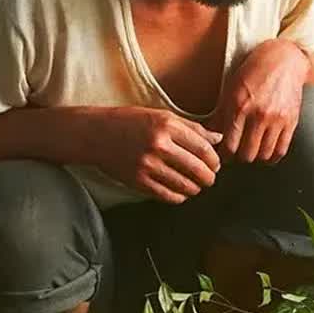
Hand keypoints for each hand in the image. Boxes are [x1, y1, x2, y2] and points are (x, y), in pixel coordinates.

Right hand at [92, 107, 221, 203]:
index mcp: (167, 125)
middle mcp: (159, 145)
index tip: (216, 164)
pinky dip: (179, 197)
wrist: (96, 134)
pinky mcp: (138, 181)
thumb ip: (191, 128)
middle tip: (210, 179)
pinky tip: (181, 192)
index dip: (214, 160)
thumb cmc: (130, 121)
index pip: (203, 148)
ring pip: (185, 185)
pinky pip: (168, 195)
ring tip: (196, 186)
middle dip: (209, 177)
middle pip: (197, 169)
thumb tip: (218, 139)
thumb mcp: (161, 115)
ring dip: (196, 188)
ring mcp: (148, 165)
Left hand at [211, 39, 309, 163]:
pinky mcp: (291, 121)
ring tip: (251, 151)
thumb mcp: (232, 88)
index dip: (224, 155)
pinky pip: (281, 150)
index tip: (223, 155)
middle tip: (236, 153)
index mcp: (240, 106)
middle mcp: (259, 114)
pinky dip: (271, 157)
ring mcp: (277, 119)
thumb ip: (221, 114)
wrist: (284, 59)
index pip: (229, 145)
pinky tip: (265, 152)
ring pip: (263, 155)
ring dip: (255, 157)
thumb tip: (208, 135)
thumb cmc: (254, 71)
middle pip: (246, 154)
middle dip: (239, 157)